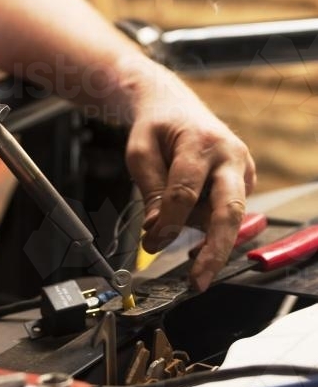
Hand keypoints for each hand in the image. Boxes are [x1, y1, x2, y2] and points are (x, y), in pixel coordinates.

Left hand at [123, 69, 255, 291]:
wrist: (173, 105)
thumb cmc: (156, 127)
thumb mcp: (139, 152)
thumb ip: (150, 191)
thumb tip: (158, 232)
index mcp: (200, 142)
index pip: (185, 192)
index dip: (168, 222)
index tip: (151, 244)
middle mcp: (230, 155)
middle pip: (228, 210)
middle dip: (215, 249)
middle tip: (197, 281)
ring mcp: (243, 168)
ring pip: (228, 216)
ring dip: (201, 232)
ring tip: (176, 231)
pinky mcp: (245, 181)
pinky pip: (227, 212)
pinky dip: (207, 223)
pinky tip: (188, 223)